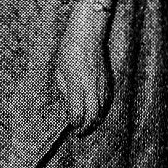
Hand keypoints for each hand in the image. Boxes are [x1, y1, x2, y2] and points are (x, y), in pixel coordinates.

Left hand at [54, 7, 111, 133]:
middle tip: (79, 132)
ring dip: (95, 121)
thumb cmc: (69, 50)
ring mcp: (102, 84)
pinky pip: (107, 101)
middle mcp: (90, 86)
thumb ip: (64, 88)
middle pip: (92, 116)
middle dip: (86, 127)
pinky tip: (96, 112)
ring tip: (87, 125)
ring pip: (102, 110)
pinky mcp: (108, 81)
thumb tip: (68, 103)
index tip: (70, 124)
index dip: (74, 122)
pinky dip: (102, 110)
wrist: (88, 34)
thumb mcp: (59, 69)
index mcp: (75, 83)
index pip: (77, 112)